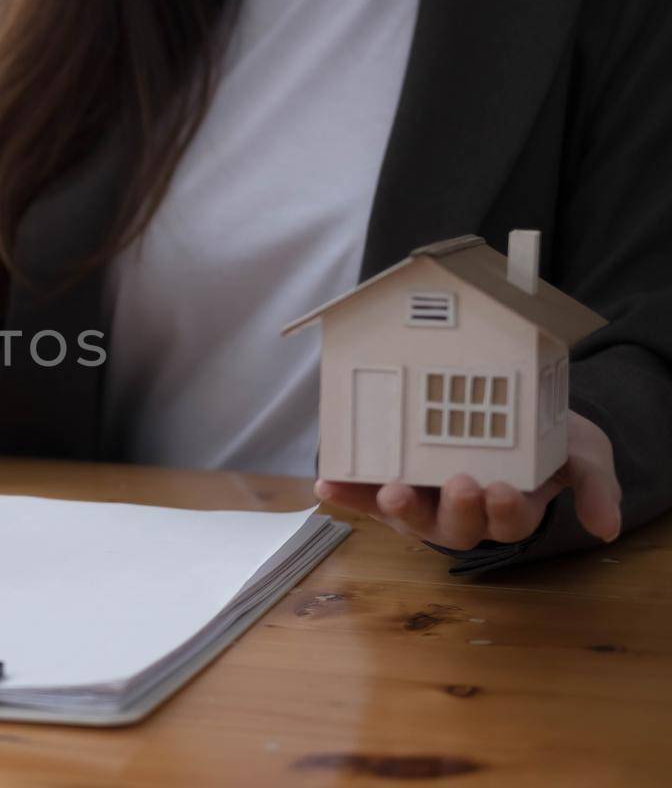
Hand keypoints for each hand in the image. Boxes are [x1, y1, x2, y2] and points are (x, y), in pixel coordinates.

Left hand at [314, 412, 622, 550]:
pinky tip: (327, 484)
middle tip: (461, 483)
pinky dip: (346, 493)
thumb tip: (606, 528)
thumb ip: (595, 486)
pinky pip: (364, 494)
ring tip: (391, 489)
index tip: (502, 490)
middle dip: (457, 509)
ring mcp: (424, 501)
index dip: (503, 511)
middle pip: (455, 527)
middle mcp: (462, 514)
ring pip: (408, 517)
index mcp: (508, 509)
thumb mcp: (582, 452)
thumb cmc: (547, 435)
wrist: (508, 405)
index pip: (507, 521)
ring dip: (395, 506)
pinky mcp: (389, 482)